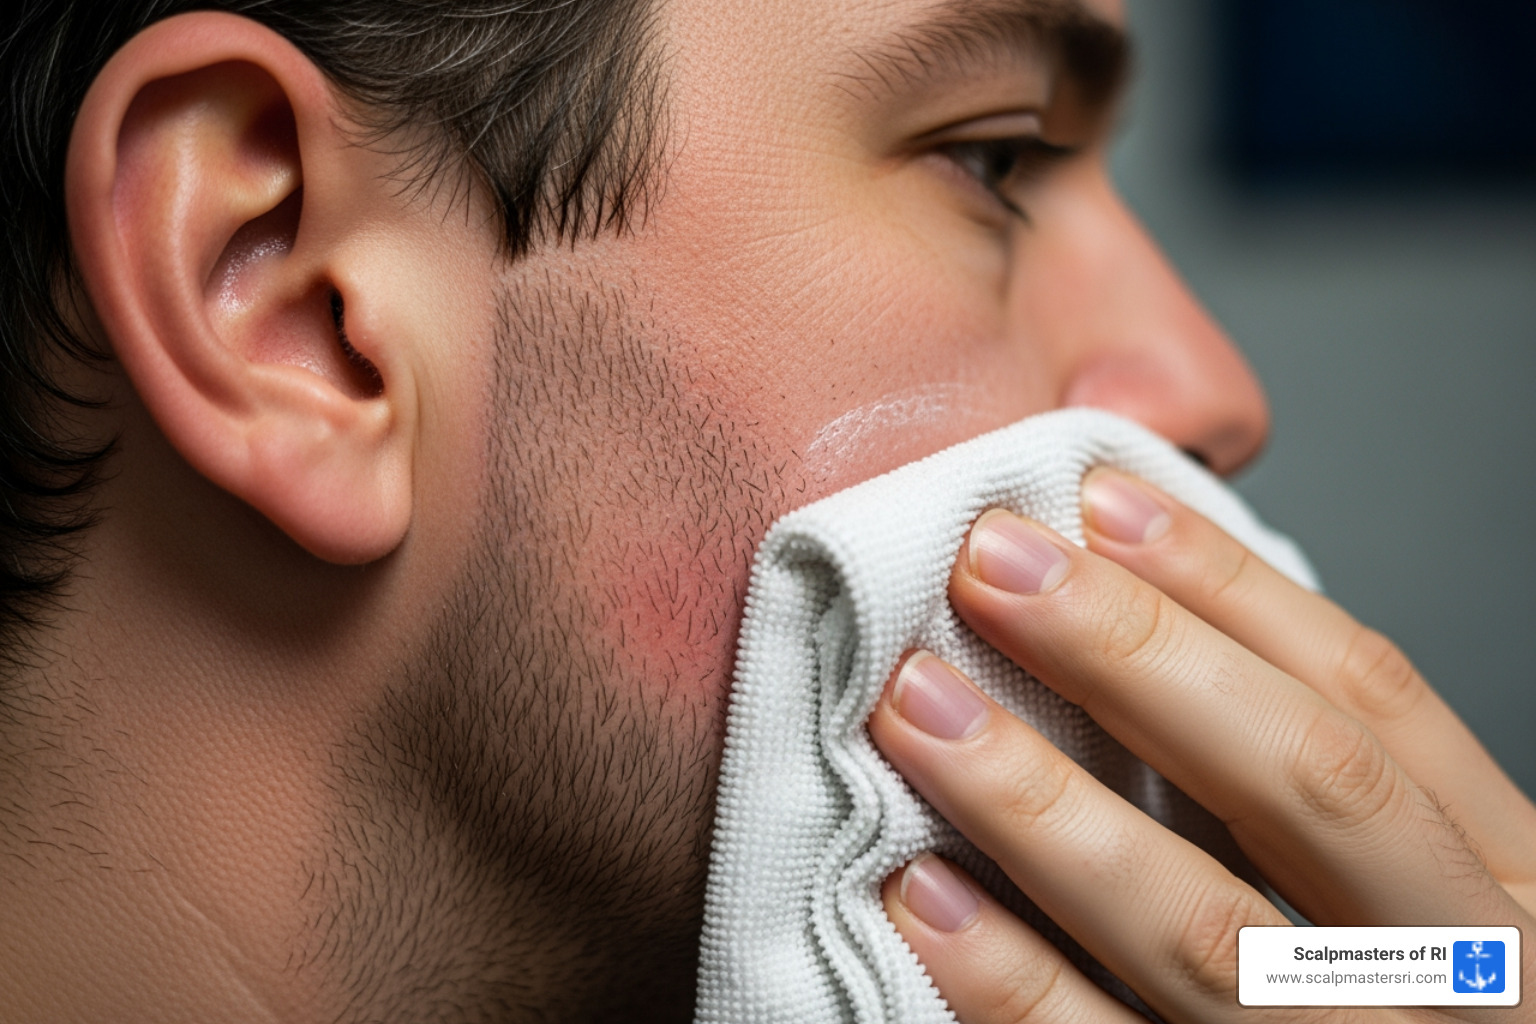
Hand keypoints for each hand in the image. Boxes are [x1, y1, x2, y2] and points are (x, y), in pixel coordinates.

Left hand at [868, 467, 1535, 1022]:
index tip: (1099, 499)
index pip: (1372, 697)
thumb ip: (1307, 789)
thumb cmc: (1400, 1009)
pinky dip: (1017, 989)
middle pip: (1303, 783)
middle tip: (988, 566)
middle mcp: (1460, 981)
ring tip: (920, 710)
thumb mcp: (1413, 895)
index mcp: (1505, 889)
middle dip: (1138, 659)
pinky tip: (923, 903)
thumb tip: (1138, 624)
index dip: (1230, 589)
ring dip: (1047, 810)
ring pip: (1210, 935)